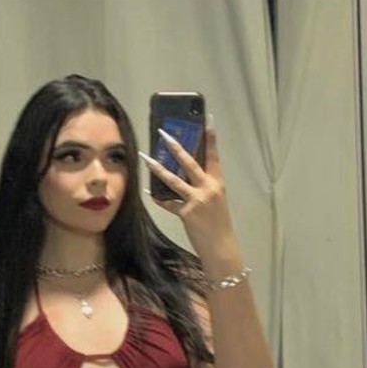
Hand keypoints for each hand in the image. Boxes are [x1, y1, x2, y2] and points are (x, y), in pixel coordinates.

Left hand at [140, 125, 236, 256]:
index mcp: (218, 183)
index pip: (214, 156)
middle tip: (162, 133)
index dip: (211, 138)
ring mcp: (197, 200)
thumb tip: (184, 174)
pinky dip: (156, 197)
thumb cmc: (218, 224)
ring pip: (173, 179)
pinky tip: (147, 192)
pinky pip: (167, 202)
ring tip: (145, 157)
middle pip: (189, 162)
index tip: (207, 119)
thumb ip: (203, 187)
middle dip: (175, 146)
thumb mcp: (216, 201)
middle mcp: (208, 188)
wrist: (221, 248)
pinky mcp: (186, 213)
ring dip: (157, 168)